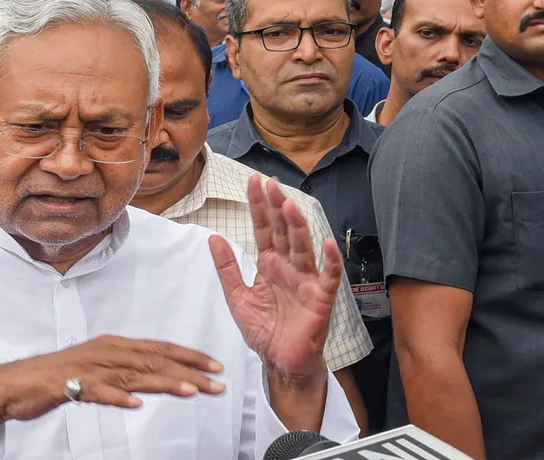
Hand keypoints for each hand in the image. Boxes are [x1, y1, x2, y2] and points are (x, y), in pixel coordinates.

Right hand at [0, 335, 225, 442]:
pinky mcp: (69, 385)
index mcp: (113, 345)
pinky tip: (135, 405)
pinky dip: (117, 397)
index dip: (188, 356)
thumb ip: (124, 372)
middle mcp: (105, 351)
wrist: (14, 383)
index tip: (215, 366)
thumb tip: (153, 380)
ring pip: (132, 375)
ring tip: (190, 391)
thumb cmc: (57, 376)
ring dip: (163, 382)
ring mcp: (87, 368)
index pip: (158, 348)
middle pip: (153, 360)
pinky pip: (97, 392)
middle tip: (216, 381)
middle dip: (188, 370)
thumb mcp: (97, 369)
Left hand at [210, 175, 341, 381]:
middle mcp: (288, 266)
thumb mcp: (237, 297)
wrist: (280, 362)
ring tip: (288, 205)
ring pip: (302, 246)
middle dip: (276, 207)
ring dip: (297, 226)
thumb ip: (227, 268)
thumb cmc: (264, 330)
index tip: (254, 181)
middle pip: (283, 231)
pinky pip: (327, 276)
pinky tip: (328, 244)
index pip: (264, 228)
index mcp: (269, 263)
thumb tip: (213, 237)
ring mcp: (305, 280)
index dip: (259, 206)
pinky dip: (330, 260)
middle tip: (270, 184)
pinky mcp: (320, 298)